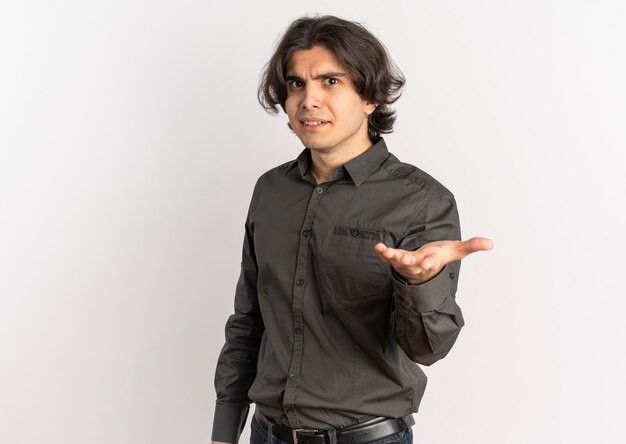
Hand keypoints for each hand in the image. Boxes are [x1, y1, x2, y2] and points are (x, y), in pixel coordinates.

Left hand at [374, 237, 493, 284]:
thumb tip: (491, 243)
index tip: (428, 263)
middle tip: (405, 260)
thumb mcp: (456, 250)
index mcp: (433, 260)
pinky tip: (378, 247)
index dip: (430, 262)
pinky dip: (382, 253)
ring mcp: (405, 263)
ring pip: (398, 262)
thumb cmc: (440, 256)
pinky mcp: (395, 259)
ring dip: (392, 257)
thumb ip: (471, 246)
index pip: (432, 262)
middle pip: (413, 264)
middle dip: (409, 262)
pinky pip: (388, 257)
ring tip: (386, 251)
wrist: (424, 267)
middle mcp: (418, 264)